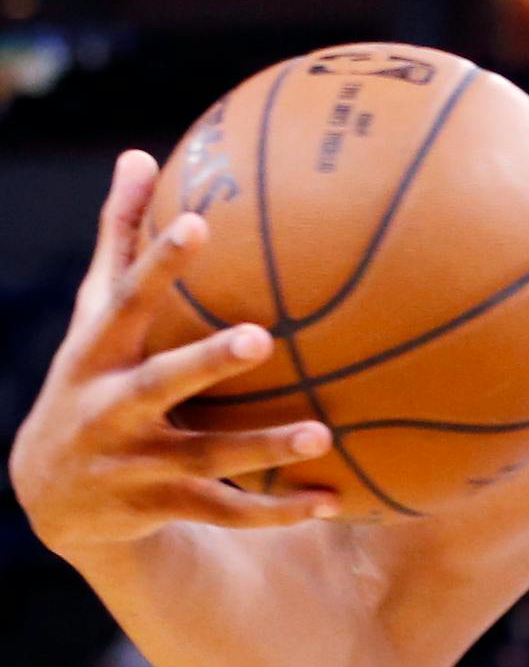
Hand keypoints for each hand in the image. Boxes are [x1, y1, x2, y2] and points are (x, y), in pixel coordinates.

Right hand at [7, 152, 340, 556]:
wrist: (55, 496)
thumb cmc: (95, 376)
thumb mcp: (98, 315)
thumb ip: (121, 240)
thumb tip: (138, 153)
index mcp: (98, 355)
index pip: (126, 300)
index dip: (157, 262)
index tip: (196, 221)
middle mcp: (111, 410)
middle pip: (161, 383)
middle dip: (205, 362)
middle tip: (262, 338)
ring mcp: (134, 465)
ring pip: (205, 458)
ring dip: (262, 447)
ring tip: (323, 432)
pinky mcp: (162, 508)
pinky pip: (227, 513)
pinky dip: (278, 510)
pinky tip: (335, 497)